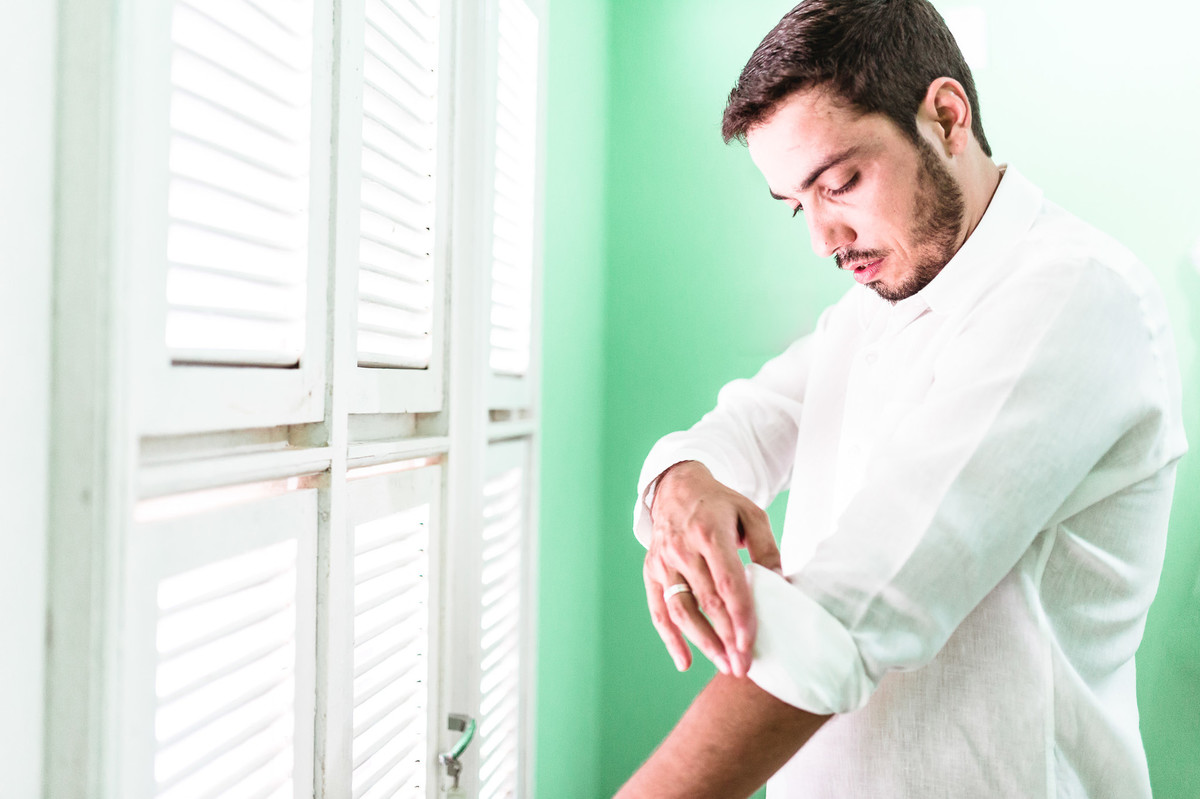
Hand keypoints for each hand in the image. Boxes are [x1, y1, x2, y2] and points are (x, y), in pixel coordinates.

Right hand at [643, 461, 780, 676]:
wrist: (677, 487)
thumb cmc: (720, 504)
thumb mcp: (751, 513)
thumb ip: (767, 548)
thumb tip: (780, 584)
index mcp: (709, 533)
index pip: (727, 583)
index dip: (740, 616)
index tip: (751, 643)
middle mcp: (682, 549)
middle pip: (706, 602)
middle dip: (726, 638)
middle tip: (744, 666)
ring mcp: (663, 561)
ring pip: (680, 610)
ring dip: (702, 643)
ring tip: (725, 665)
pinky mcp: (651, 570)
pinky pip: (658, 609)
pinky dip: (670, 638)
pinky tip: (685, 662)